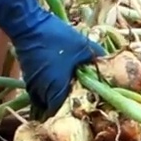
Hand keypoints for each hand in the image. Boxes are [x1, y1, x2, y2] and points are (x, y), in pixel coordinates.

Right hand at [0, 0, 104, 114]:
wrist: (28, 25)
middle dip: (66, 109)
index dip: (74, 115)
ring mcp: (32, 87)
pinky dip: (49, 93)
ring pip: (46, 103)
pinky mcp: (28, 79)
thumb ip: (99, 59)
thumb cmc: (56, 37)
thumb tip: (112, 67)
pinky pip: (40, 94)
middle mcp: (41, 92)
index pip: (62, 114)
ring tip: (71, 95)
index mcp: (56, 89)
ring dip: (56, 101)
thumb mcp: (83, 47)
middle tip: (81, 104)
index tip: (86, 111)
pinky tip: (60, 85)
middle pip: (54, 111)